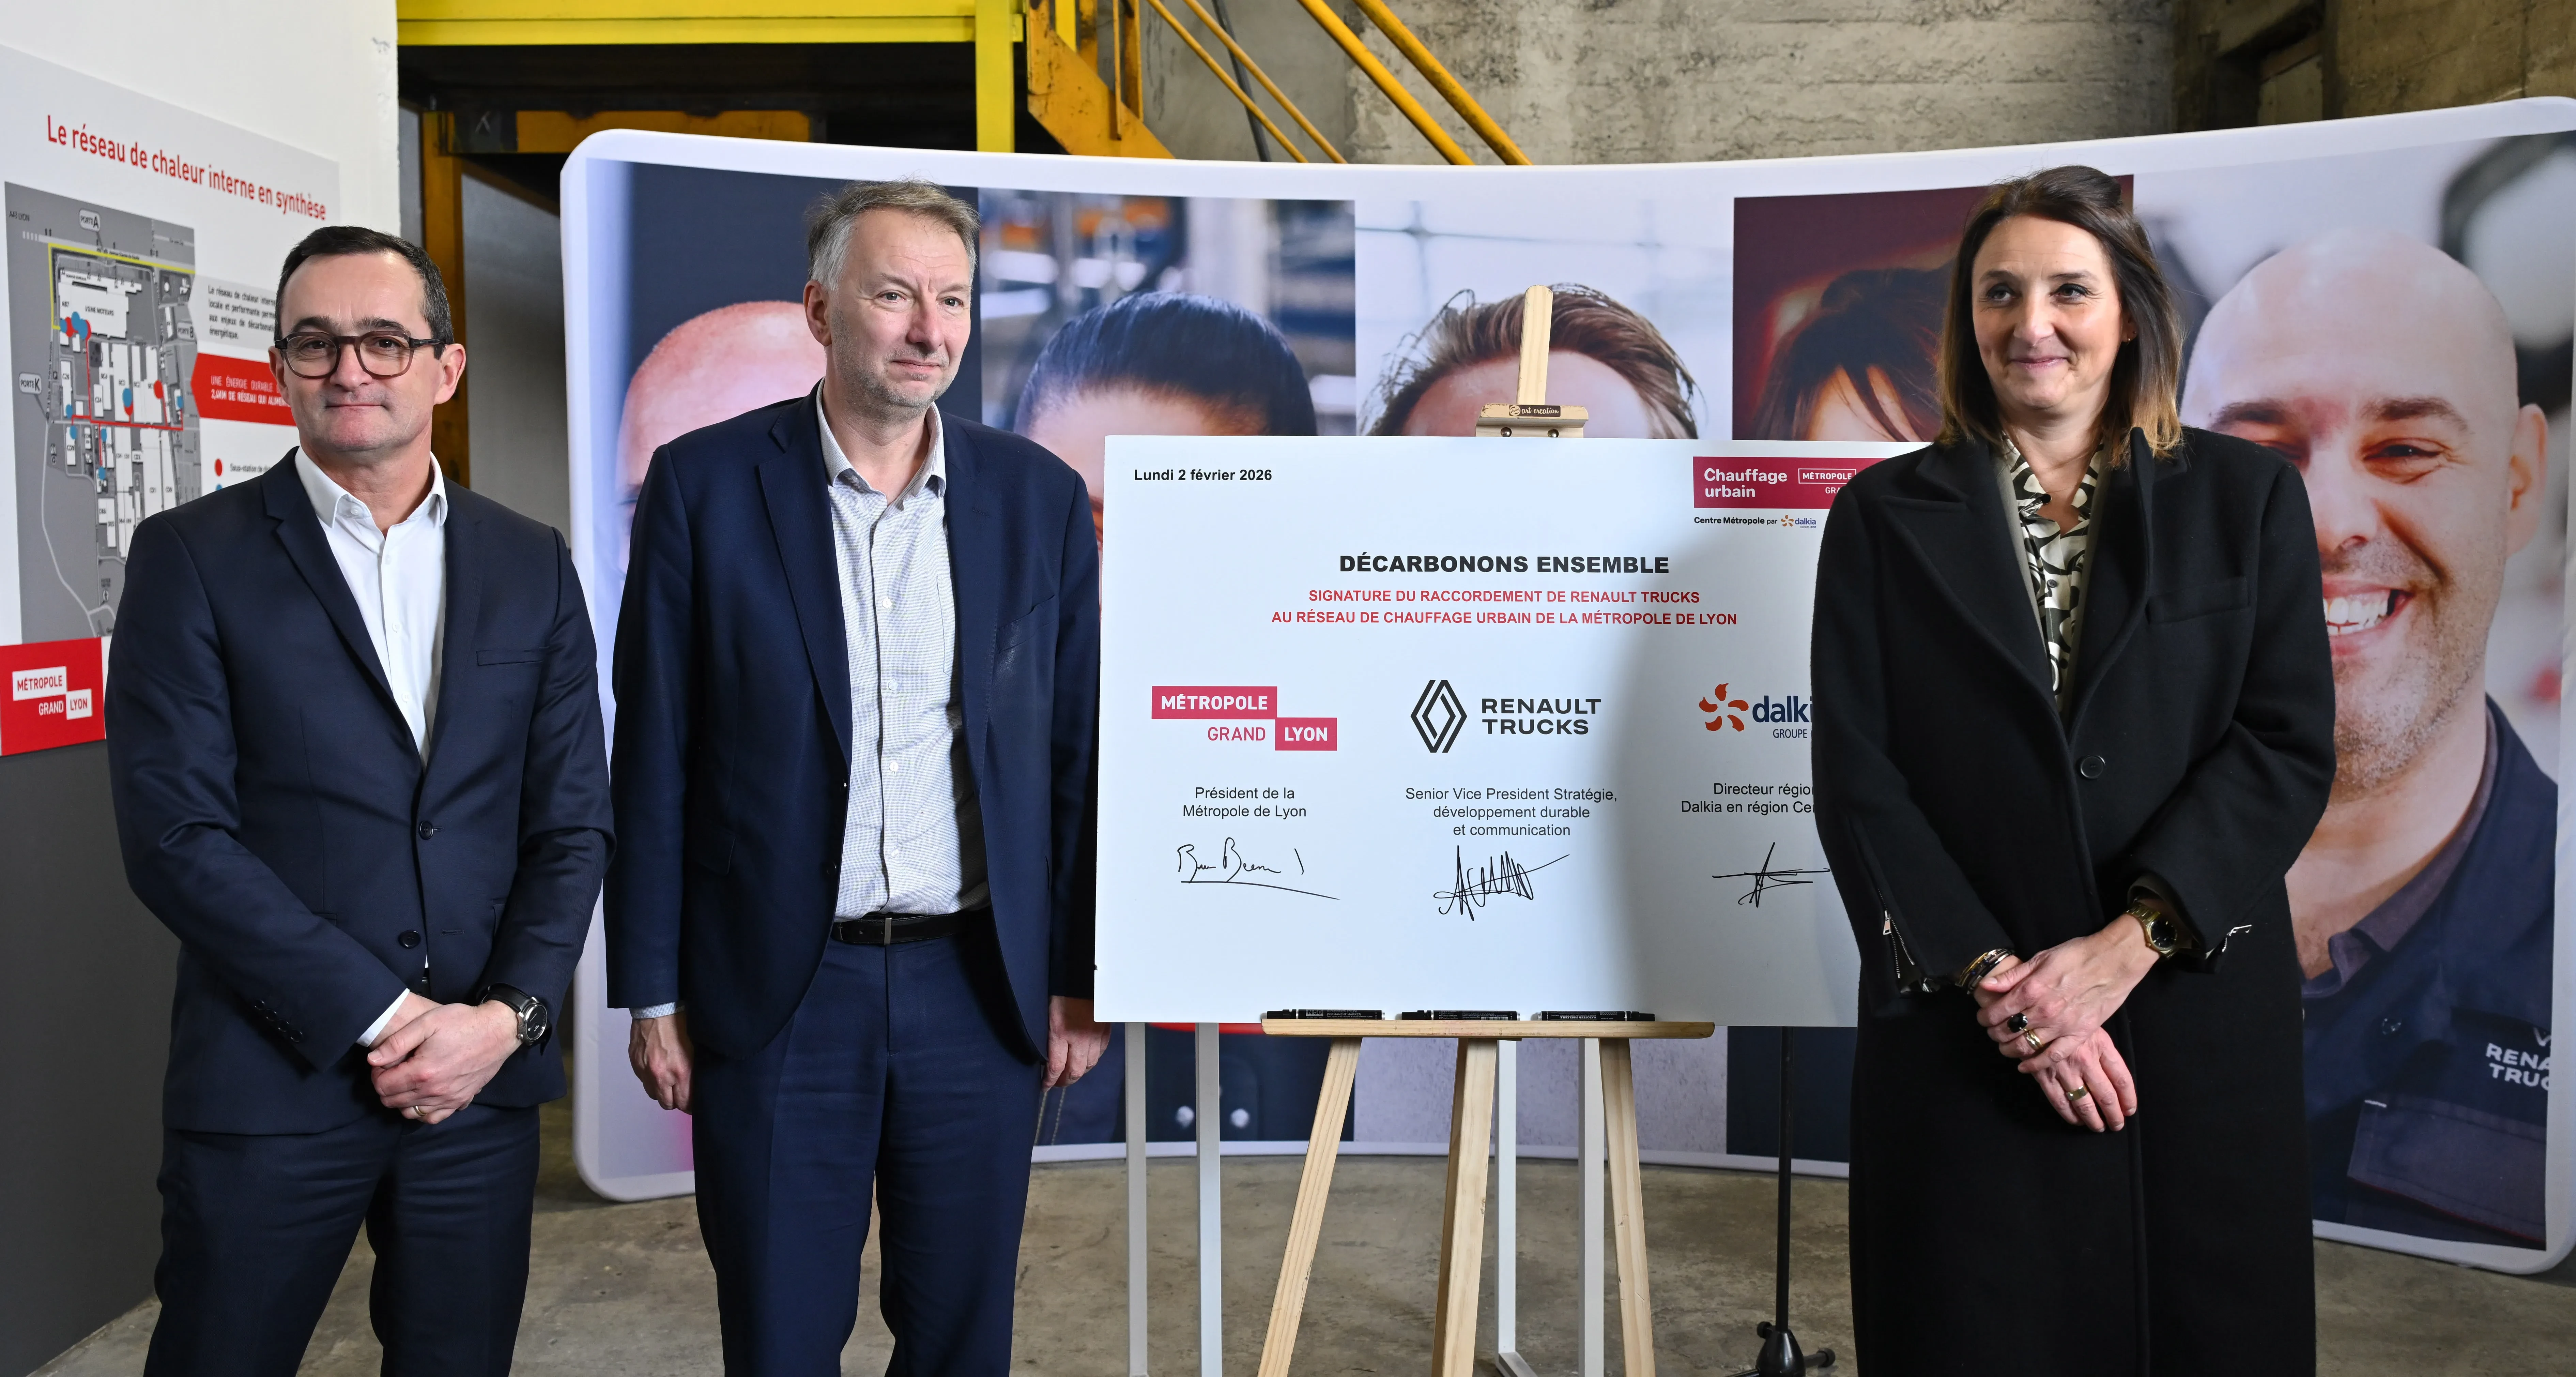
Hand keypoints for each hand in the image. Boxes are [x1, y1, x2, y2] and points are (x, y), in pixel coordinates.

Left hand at [368, 999, 521, 1123]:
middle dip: (386, 1086)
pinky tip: (424, 1096)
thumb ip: (397, 1042)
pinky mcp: (461, 1100)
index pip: (383, 1086)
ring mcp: (449, 1098)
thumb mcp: (426, 1022)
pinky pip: (433, 1117)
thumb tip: (372, 1060)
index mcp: (422, 1072)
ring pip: (410, 1113)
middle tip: (394, 1069)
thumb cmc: (462, 1022)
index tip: (383, 1063)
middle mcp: (434, 1091)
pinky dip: (422, 1111)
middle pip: (393, 1102)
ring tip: (407, 1082)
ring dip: (402, 1100)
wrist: (498, 1030)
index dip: (376, 1074)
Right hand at [629, 1011, 693, 1111]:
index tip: (692, 1103)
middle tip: (681, 1093)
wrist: (658, 1008)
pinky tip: (657, 1069)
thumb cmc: (681, 1025)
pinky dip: (650, 1080)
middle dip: (675, 1101)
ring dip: (662, 1092)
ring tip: (668, 1081)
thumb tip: (696, 1087)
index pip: (684, 1103)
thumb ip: (694, 1072)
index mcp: (681, 1071)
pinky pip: (643, 1081)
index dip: (690, 1105)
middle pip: (668, 1104)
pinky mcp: (635, 1064)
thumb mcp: (695, 1050)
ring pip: (654, 1095)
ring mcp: (646, 1070)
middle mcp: (661, 1075)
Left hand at [1046, 996, 1109, 1088]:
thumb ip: (1048, 1035)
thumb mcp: (1047, 1013)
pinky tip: (1085, 1059)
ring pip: (1089, 1065)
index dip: (1049, 1081)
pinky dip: (1091, 1060)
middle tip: (1057, 1083)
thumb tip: (1046, 1054)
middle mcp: (1080, 1038)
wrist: (1083, 975)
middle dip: (1065, 1081)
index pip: (1056, 1067)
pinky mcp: (1105, 1031)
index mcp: (1061, 1032)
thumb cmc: (1061, 991)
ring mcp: (1095, 1036)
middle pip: (1075, 1072)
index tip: (1044, 1086)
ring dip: (1079, 1072)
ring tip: (1070, 1073)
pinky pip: (1100, 1053)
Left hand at [1975, 917, 2159, 1062]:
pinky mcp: (2079, 1034)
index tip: (1983, 1018)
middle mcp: (2044, 1010)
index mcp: (2032, 989)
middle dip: (1994, 1034)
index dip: (1985, 1017)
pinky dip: (2036, 1064)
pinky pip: (2053, 1056)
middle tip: (1992, 1032)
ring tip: (2005, 1046)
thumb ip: (2012, 976)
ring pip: (2026, 1046)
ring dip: (2010, 1049)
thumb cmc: (2077, 955)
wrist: (2114, 961)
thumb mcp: (2041, 958)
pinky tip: (2024, 1066)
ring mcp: (2062, 1025)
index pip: (1997, 1011)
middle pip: (2008, 1031)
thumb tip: (1986, 985)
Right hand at [2026, 1028, 2139, 1131]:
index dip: (2128, 1099)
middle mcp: (2085, 1060)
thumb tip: (2116, 1082)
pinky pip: (2060, 1103)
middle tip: (2117, 1125)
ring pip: (2084, 1104)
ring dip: (2094, 1120)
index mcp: (2101, 1046)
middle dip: (2114, 1115)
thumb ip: (2104, 1052)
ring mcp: (2065, 1070)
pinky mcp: (2045, 1076)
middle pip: (2106, 1096)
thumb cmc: (2066, 1021)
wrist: (2032, 1016)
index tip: (2129, 1110)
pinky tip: (2076, 1121)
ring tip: (2099, 1127)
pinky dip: (2070, 1116)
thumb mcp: (2092, 1028)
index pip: (2122, 1080)